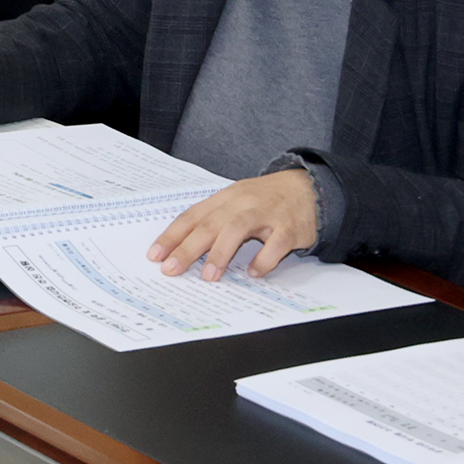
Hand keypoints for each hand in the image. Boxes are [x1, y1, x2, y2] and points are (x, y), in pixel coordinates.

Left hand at [149, 169, 320, 281]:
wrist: (309, 188)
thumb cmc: (266, 199)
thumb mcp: (236, 202)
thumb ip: (214, 220)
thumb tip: (183, 247)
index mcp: (224, 198)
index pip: (191, 217)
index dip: (172, 236)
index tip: (155, 255)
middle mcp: (241, 203)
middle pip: (209, 224)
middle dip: (187, 248)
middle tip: (171, 269)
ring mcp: (265, 214)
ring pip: (237, 229)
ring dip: (220, 253)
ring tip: (209, 276)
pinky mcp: (289, 227)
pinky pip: (275, 243)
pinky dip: (264, 259)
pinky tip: (254, 273)